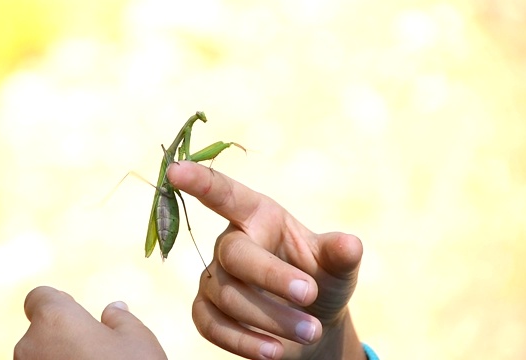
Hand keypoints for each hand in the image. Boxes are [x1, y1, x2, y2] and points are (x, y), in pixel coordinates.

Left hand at [14, 286, 166, 359]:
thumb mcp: (138, 340)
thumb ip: (120, 318)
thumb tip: (112, 308)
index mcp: (55, 319)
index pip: (39, 296)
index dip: (58, 301)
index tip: (77, 313)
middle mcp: (30, 346)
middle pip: (40, 332)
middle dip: (63, 337)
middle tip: (97, 351)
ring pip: (39, 359)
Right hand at [167, 161, 364, 359]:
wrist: (313, 323)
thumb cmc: (322, 280)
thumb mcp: (337, 266)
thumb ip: (339, 254)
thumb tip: (350, 245)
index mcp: (258, 217)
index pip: (226, 195)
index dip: (201, 182)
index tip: (176, 170)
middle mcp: (231, 243)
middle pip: (234, 254)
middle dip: (271, 276)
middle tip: (311, 295)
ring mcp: (214, 278)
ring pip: (228, 295)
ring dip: (270, 317)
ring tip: (311, 332)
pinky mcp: (206, 311)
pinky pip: (212, 325)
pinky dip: (243, 341)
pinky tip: (274, 352)